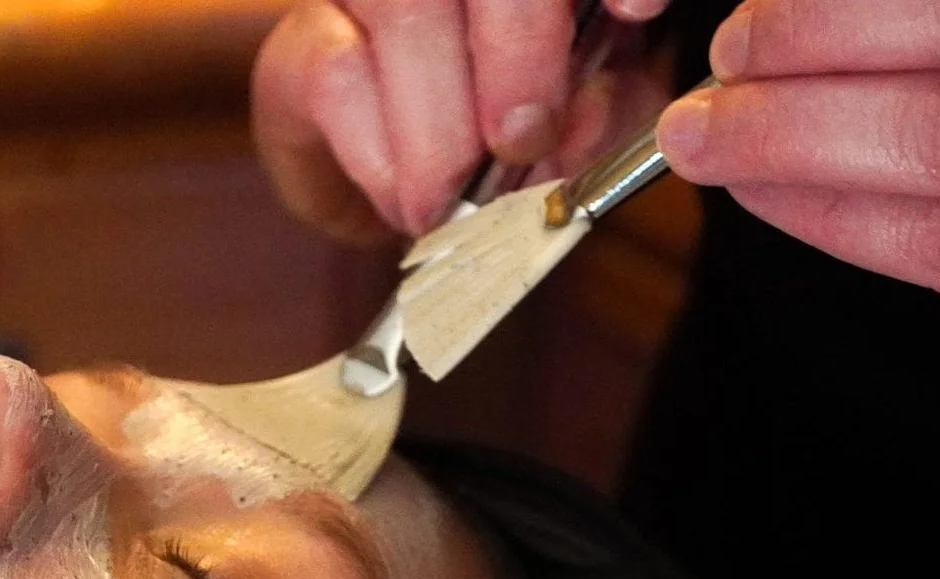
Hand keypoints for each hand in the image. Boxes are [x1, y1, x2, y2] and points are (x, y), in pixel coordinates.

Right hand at [252, 0, 671, 244]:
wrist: (398, 191)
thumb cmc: (501, 143)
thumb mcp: (583, 127)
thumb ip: (603, 113)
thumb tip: (581, 117)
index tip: (636, 13)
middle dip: (516, 48)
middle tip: (523, 140)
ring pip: (399, 3)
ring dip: (438, 114)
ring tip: (452, 195)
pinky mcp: (303, 46)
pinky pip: (334, 72)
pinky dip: (379, 150)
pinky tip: (405, 198)